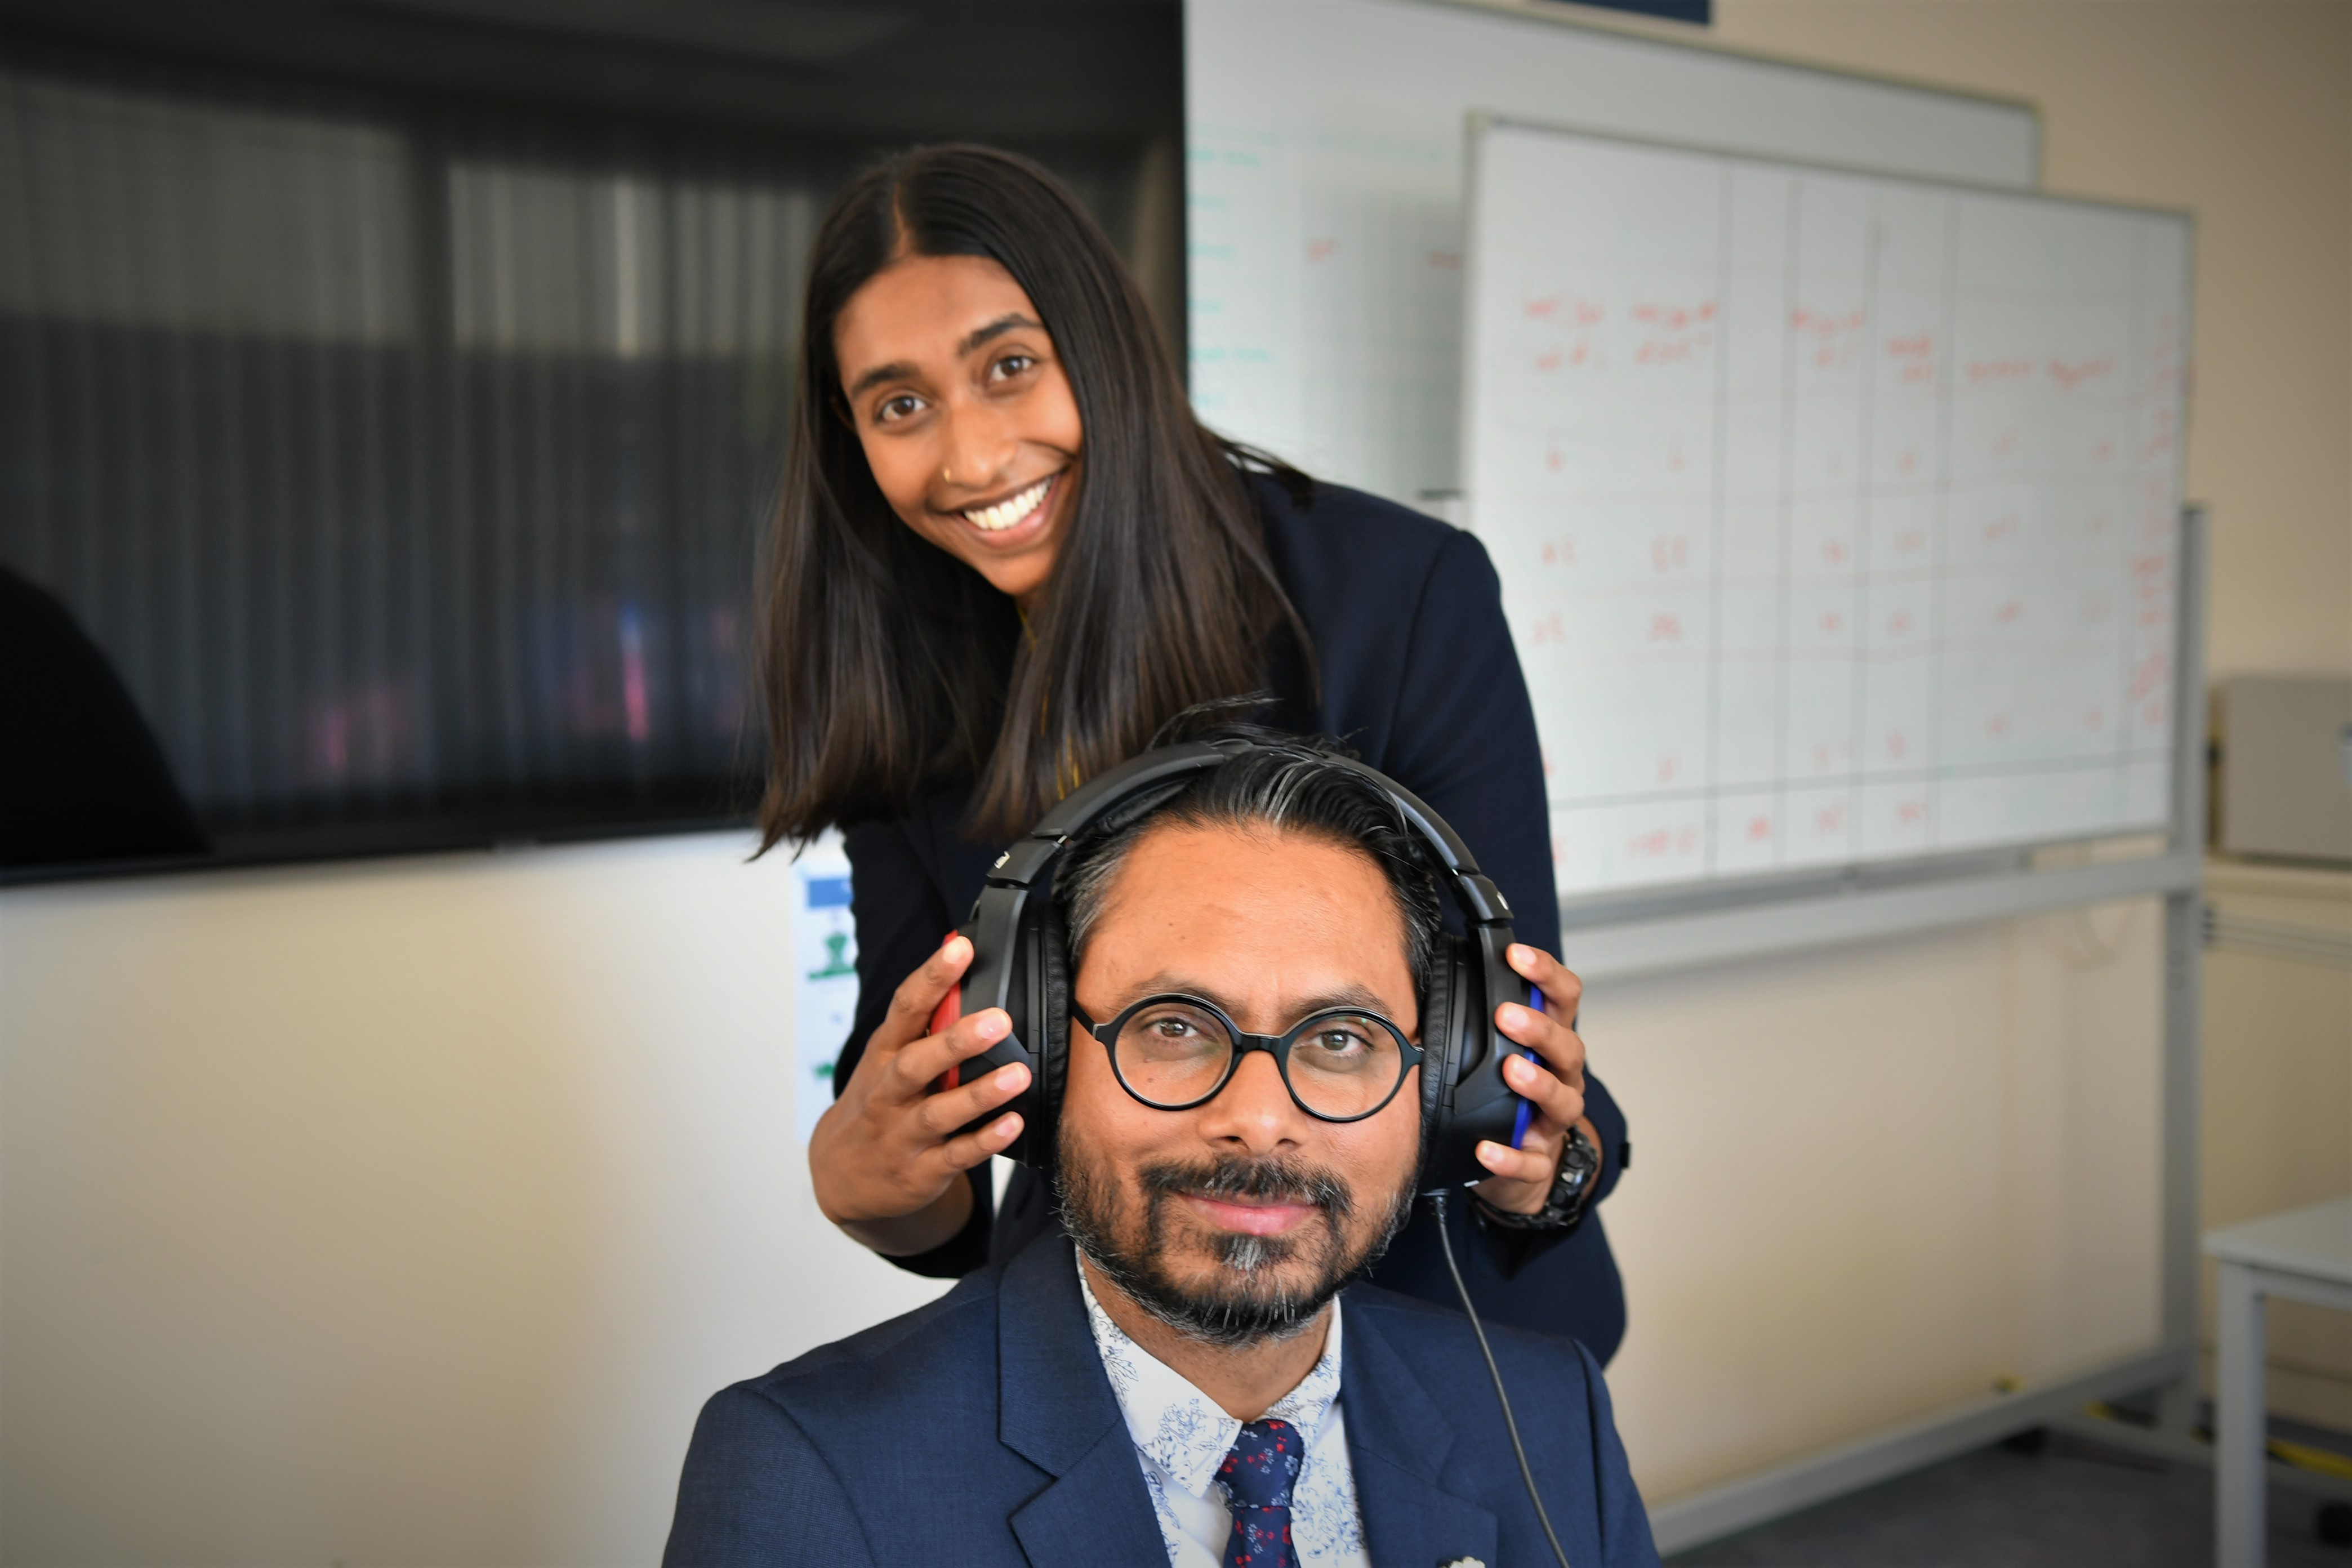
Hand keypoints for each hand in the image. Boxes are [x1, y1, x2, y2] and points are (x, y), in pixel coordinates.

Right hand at [808, 935, 1030, 1255]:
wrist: (843, 1174)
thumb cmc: (880, 1100)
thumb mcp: (889, 1057)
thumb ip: (925, 1020)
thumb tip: (965, 960)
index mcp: (885, 1053)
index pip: (906, 1008)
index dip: (932, 977)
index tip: (962, 949)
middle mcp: (889, 1093)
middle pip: (917, 1063)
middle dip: (956, 1042)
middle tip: (998, 1021)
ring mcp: (903, 1134)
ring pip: (939, 1113)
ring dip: (979, 1094)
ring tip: (1018, 1074)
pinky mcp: (921, 1171)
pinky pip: (956, 1156)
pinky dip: (985, 1141)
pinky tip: (1013, 1124)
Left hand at [1470, 943, 1601, 1216]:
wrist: (1521, 1160)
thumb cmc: (1504, 1091)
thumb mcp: (1497, 1047)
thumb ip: (1479, 1015)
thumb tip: (1431, 973)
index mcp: (1551, 1042)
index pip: (1563, 998)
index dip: (1545, 974)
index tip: (1515, 955)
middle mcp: (1562, 1077)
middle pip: (1568, 1047)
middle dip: (1540, 1028)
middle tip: (1507, 1015)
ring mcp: (1553, 1122)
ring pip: (1562, 1100)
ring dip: (1538, 1084)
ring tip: (1512, 1070)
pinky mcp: (1538, 1162)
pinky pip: (1530, 1163)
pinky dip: (1510, 1157)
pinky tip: (1487, 1149)